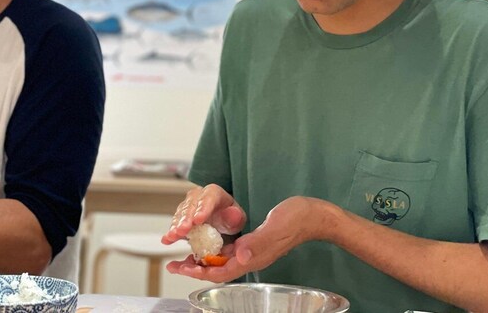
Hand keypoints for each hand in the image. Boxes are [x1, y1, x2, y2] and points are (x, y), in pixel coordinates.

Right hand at [162, 183, 246, 245]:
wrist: (221, 222)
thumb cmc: (229, 218)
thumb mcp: (237, 218)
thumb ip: (236, 217)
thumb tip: (232, 213)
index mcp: (213, 193)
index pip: (208, 198)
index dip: (202, 208)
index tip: (198, 220)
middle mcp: (197, 196)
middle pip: (190, 205)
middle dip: (186, 219)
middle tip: (183, 230)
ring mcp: (187, 206)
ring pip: (180, 214)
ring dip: (176, 226)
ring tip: (173, 236)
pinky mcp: (180, 218)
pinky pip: (175, 224)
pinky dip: (171, 232)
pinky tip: (167, 240)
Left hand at [166, 196, 334, 282]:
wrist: (314, 215)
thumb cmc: (297, 219)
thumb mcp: (276, 228)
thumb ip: (258, 241)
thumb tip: (240, 253)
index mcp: (254, 257)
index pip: (221, 271)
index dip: (200, 271)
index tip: (181, 268)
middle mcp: (250, 257)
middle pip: (217, 269)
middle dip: (194, 268)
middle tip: (173, 265)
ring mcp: (252, 250)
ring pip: (221, 260)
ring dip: (201, 259)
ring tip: (182, 257)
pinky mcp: (253, 241)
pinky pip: (228, 250)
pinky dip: (213, 248)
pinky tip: (203, 243)